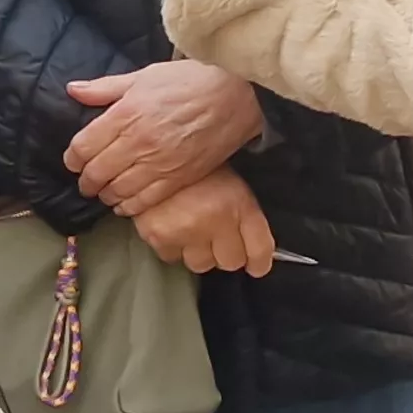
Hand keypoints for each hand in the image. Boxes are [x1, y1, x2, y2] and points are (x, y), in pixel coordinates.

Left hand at [63, 58, 263, 215]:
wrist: (236, 95)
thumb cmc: (190, 80)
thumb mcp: (144, 76)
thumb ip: (106, 88)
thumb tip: (73, 91)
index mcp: (126, 114)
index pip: (83, 146)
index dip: (73, 158)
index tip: (74, 160)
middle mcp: (138, 142)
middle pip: (97, 172)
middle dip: (86, 181)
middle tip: (87, 181)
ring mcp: (158, 163)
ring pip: (118, 191)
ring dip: (106, 195)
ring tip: (105, 192)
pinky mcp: (178, 178)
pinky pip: (144, 201)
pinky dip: (129, 207)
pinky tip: (125, 204)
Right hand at [123, 165, 279, 276]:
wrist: (152, 147)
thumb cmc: (195, 163)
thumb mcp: (230, 178)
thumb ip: (244, 214)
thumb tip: (253, 248)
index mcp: (239, 202)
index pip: (260, 250)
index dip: (260, 261)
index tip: (257, 264)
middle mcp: (217, 220)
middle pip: (231, 262)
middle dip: (226, 252)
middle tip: (217, 235)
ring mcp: (187, 231)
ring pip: (201, 264)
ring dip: (200, 252)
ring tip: (193, 229)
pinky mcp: (159, 236)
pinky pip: (172, 257)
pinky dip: (173, 247)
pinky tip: (172, 225)